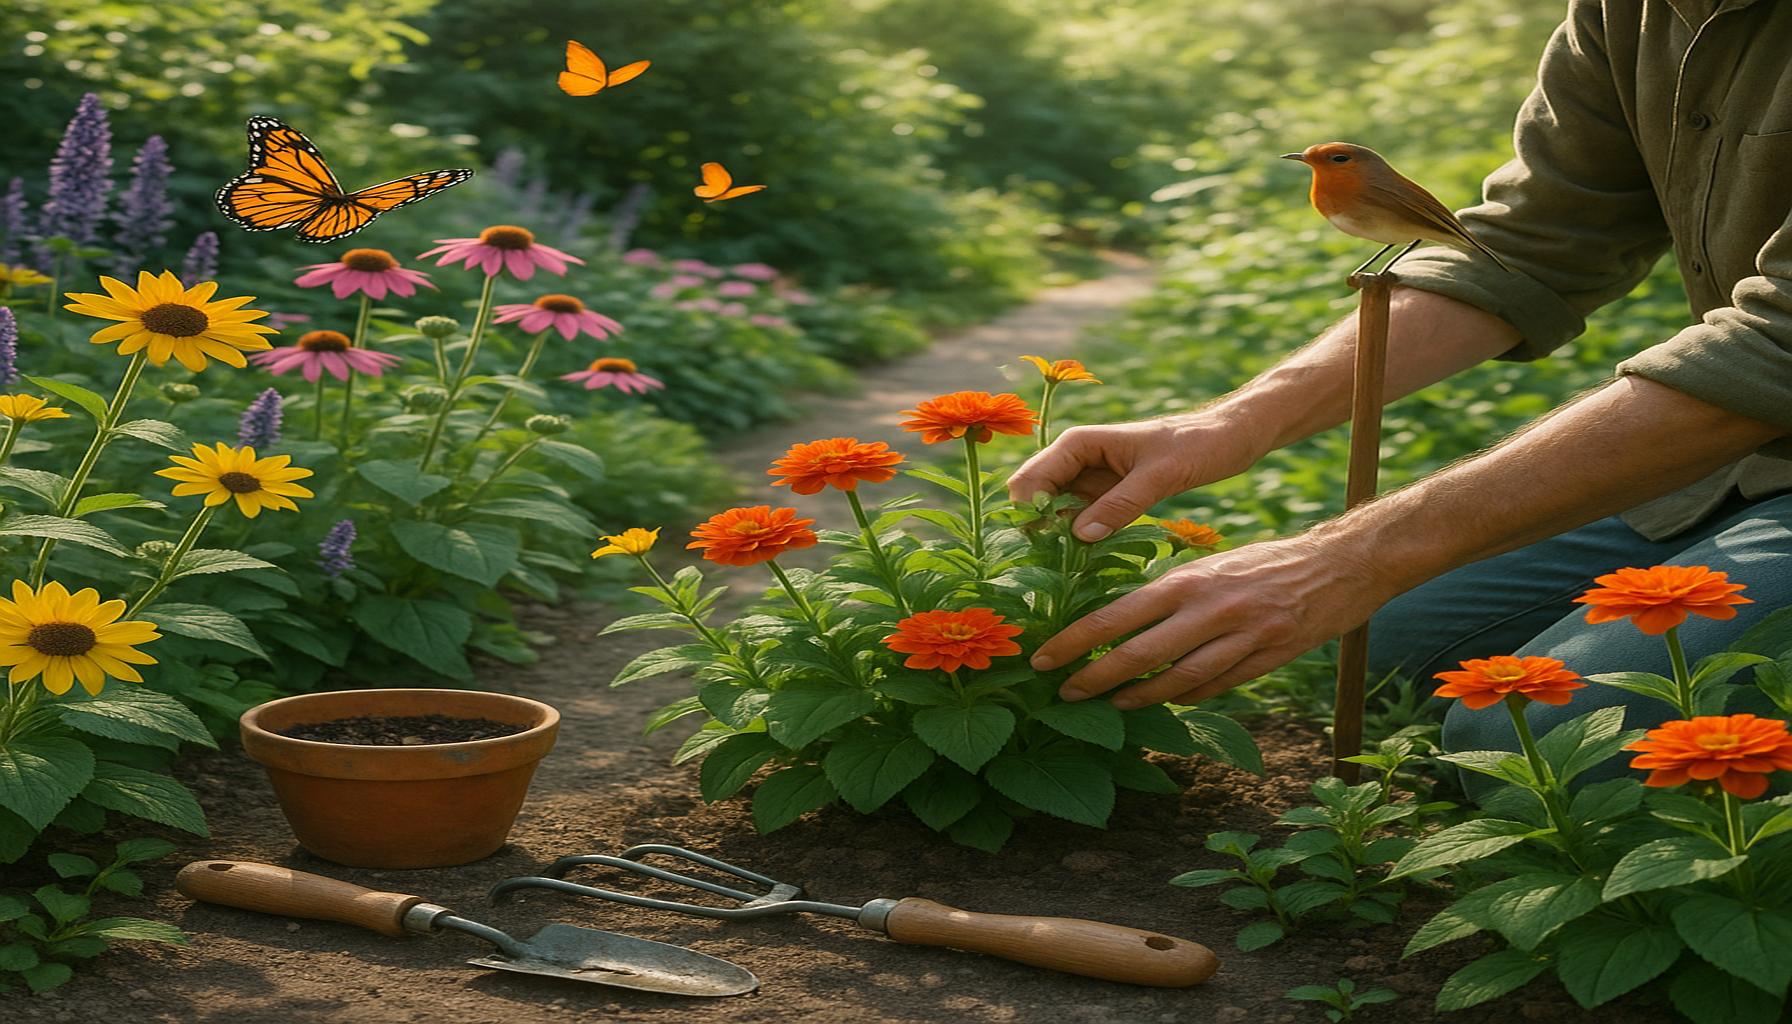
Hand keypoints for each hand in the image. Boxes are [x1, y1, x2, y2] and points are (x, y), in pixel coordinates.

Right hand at [1006, 413, 1264, 541]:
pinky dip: (1079, 541)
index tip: (1046, 547)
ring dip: (1058, 539)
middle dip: (1038, 530)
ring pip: (1054, 515)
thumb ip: (1121, 504)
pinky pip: (1079, 522)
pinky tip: (1090, 561)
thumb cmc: (1197, 444)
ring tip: (1071, 569)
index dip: (1029, 515)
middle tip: (1055, 564)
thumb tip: (1080, 535)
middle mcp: (1073, 461)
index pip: (1030, 481)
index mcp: (1077, 444)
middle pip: (1034, 500)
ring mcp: (1087, 481)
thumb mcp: (1161, 475)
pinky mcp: (1103, 498)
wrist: (1226, 438)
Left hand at [1028, 531, 1395, 707]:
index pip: (1115, 616)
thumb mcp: (1210, 564)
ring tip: (1110, 704)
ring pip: (1175, 681)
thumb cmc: (1263, 562)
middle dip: (1093, 679)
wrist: (1338, 565)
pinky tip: (1164, 700)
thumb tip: (1119, 623)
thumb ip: (1170, 594)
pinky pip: (1214, 687)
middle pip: (1137, 655)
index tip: (1043, 660)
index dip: (1074, 642)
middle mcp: (1209, 611)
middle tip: (1063, 695)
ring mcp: (1240, 640)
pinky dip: (1185, 696)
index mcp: (1187, 580)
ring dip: (1137, 697)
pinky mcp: (1265, 661)